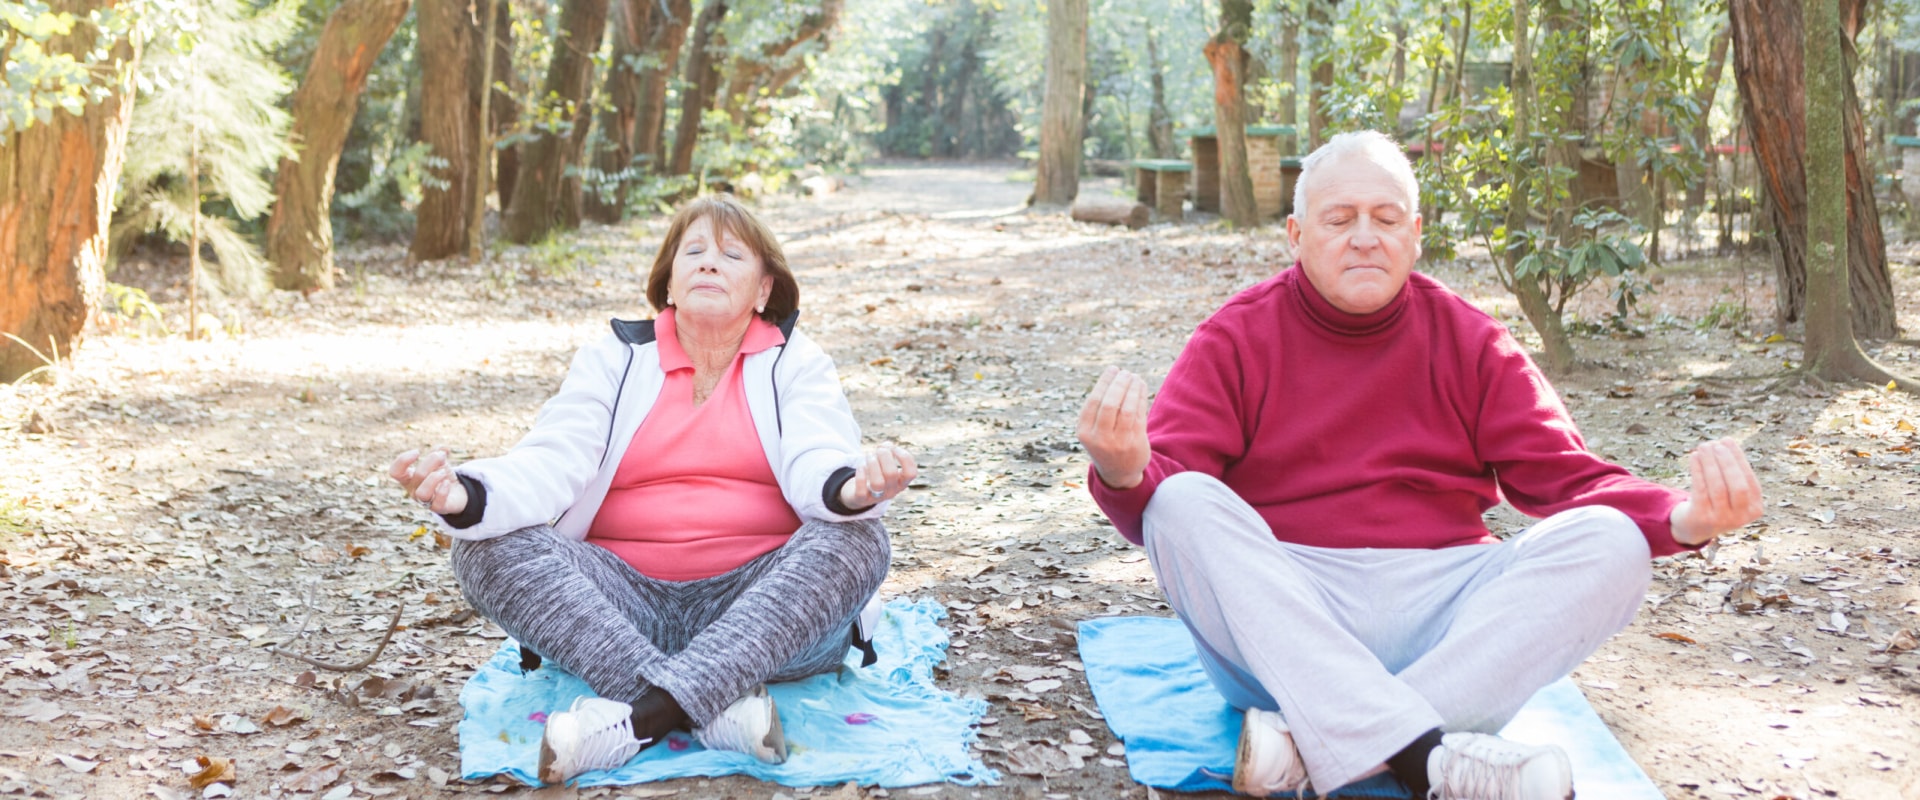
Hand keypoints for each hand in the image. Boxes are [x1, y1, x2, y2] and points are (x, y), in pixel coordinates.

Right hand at [389, 446, 470, 515]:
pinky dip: (443, 491)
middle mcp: (414, 490)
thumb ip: (438, 452)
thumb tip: (443, 447)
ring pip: (423, 493)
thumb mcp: (439, 462)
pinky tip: (448, 483)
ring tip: (444, 472)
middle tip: (442, 456)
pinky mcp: (438, 508)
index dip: (402, 461)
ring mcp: (425, 501)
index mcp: (409, 478)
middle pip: (417, 475)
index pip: (395, 472)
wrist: (457, 493)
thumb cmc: (442, 477)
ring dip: (435, 479)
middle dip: (431, 461)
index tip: (417, 452)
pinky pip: (437, 503)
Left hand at [840, 445, 917, 510]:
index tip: (894, 448)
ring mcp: (877, 497)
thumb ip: (888, 451)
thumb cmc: (877, 473)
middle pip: (891, 473)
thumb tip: (885, 446)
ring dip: (872, 464)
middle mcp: (892, 491)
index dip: (904, 457)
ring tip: (869, 456)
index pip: (911, 473)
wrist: (861, 495)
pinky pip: (861, 491)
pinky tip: (861, 467)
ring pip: (877, 483)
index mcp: (902, 482)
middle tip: (878, 450)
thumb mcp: (885, 463)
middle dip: (884, 456)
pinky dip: (860, 475)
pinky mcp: (862, 499)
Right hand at [1076, 366, 1150, 489]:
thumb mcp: (1093, 430)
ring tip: (1135, 377)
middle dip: (1119, 384)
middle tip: (1125, 372)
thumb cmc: (1104, 443)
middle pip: (1110, 404)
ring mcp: (1118, 443)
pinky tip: (1141, 387)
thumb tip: (1115, 376)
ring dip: (1132, 389)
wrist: (1118, 473)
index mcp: (1084, 432)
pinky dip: (1140, 398)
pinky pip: (1139, 415)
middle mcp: (1099, 439)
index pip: (1094, 401)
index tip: (1113, 369)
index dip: (1104, 382)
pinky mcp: (1135, 444)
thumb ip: (1099, 408)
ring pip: (1126, 409)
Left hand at [1670, 437, 1762, 546]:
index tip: (1727, 441)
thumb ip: (1732, 470)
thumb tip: (1726, 441)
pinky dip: (1698, 471)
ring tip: (1703, 447)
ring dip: (1710, 463)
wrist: (1693, 527)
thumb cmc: (1715, 501)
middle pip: (1738, 486)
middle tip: (1715, 444)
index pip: (1750, 481)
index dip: (1739, 459)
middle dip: (1727, 462)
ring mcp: (1721, 520)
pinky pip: (1700, 490)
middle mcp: (1741, 517)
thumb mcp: (1729, 490)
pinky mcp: (1701, 518)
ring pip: (1718, 487)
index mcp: (1754, 509)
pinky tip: (1693, 457)